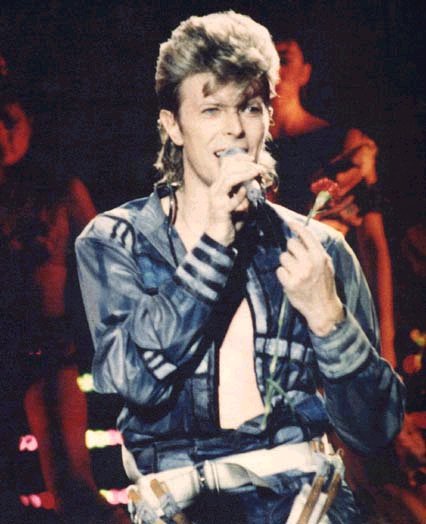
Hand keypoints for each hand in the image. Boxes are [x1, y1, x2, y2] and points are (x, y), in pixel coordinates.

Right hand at [205, 152, 264, 245]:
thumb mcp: (239, 202)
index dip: (238, 159)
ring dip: (244, 175)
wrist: (219, 238)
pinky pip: (231, 201)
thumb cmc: (230, 220)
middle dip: (244, 166)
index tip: (251, 158)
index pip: (226, 165)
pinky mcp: (220, 211)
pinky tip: (247, 192)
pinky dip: (240, 196)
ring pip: (228, 181)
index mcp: (219, 186)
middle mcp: (216, 190)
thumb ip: (244, 192)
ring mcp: (216, 200)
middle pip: (228, 170)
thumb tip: (255, 182)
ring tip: (256, 173)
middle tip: (258, 168)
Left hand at [276, 221, 343, 335]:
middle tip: (297, 259)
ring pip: (283, 257)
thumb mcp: (326, 264)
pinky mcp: (289, 284)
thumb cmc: (324, 284)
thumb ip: (315, 250)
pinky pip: (279, 270)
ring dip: (287, 263)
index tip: (289, 222)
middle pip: (291, 244)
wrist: (323, 307)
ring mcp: (299, 274)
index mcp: (320, 256)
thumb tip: (300, 235)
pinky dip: (283, 274)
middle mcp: (309, 263)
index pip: (306, 235)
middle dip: (292, 250)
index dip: (296, 227)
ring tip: (295, 272)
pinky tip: (291, 280)